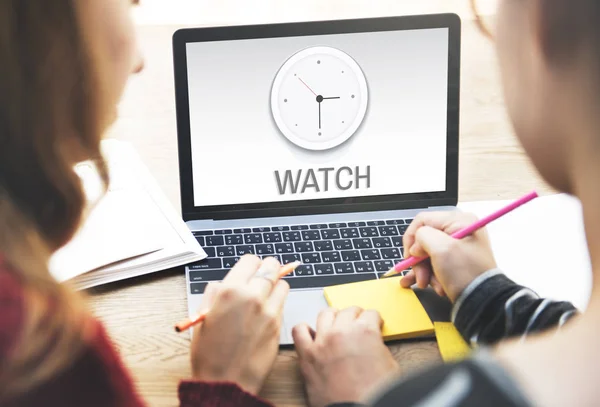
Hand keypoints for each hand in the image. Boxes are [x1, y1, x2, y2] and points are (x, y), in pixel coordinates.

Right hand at [190, 255, 288, 394]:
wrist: (226, 382)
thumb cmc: (209, 353)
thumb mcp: (202, 317)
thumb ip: (214, 294)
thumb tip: (223, 284)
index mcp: (230, 291)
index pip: (251, 260)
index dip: (250, 265)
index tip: (249, 270)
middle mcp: (252, 296)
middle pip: (271, 267)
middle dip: (267, 269)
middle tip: (262, 276)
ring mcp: (269, 311)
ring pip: (283, 284)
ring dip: (275, 286)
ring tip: (265, 296)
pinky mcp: (279, 325)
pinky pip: (283, 304)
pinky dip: (277, 303)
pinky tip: (265, 313)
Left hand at [292, 307, 398, 406]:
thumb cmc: (374, 393)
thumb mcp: (390, 364)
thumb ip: (378, 346)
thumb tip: (373, 342)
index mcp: (365, 331)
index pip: (370, 314)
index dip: (374, 320)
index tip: (373, 324)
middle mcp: (342, 331)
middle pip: (348, 311)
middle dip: (355, 316)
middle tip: (357, 324)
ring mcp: (322, 341)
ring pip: (325, 314)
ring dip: (333, 317)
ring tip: (336, 325)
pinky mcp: (307, 355)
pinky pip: (299, 331)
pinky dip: (304, 330)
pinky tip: (312, 334)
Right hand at [400, 211, 496, 301]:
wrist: (483, 302)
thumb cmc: (466, 273)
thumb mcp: (441, 249)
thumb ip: (422, 237)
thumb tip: (416, 245)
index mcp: (459, 221)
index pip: (423, 220)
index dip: (411, 238)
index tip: (409, 256)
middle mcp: (459, 231)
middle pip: (424, 239)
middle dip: (419, 260)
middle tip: (420, 276)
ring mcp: (458, 247)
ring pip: (428, 254)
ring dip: (424, 270)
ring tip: (428, 284)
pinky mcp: (456, 262)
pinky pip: (435, 263)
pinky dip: (430, 275)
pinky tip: (428, 285)